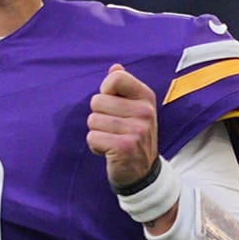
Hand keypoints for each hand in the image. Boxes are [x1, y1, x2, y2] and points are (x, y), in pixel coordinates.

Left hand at [87, 64, 159, 191]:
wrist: (142, 172)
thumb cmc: (133, 135)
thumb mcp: (134, 109)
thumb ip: (123, 87)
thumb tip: (115, 67)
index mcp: (146, 97)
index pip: (115, 79)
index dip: (104, 92)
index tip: (111, 106)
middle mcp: (145, 111)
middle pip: (97, 101)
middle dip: (98, 116)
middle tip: (113, 129)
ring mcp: (137, 130)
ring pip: (93, 120)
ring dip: (97, 132)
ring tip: (112, 140)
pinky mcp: (125, 147)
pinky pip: (92, 137)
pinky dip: (95, 146)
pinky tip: (109, 151)